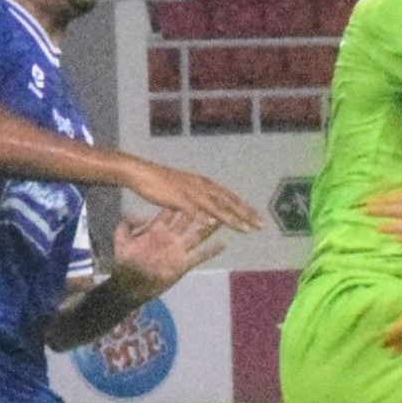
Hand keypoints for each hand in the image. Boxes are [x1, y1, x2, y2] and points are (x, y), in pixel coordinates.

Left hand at [108, 208, 224, 300]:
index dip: (179, 199)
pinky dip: (212, 250)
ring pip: (198, 235)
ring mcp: (178, 249)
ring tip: (223, 218)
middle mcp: (172, 236)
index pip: (171, 210)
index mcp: (158, 228)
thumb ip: (128, 224)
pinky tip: (224, 244)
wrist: (130, 283)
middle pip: (189, 219)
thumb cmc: (125, 261)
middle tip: (212, 197)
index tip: (187, 188)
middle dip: (200, 208)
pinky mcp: (183, 264)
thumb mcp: (121, 238)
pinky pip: (200, 256)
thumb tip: (141, 214)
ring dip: (210, 227)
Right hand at [122, 159, 262, 232]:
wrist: (140, 173)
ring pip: (214, 206)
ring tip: (245, 229)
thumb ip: (200, 200)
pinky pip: (191, 208)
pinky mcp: (176, 197)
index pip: (230, 197)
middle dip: (246, 214)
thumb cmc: (161, 182)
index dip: (245, 208)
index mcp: (204, 185)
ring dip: (230, 218)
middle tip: (261, 225)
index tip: (258, 218)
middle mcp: (201, 187)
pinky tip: (211, 224)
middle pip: (228, 202)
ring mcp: (190, 192)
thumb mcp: (186, 191)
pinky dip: (202, 215)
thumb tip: (211, 211)